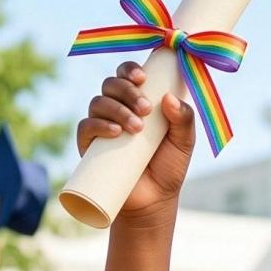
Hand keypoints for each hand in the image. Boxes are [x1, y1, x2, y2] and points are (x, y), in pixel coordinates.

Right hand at [77, 62, 196, 218]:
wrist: (153, 200)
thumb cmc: (169, 167)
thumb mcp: (184, 142)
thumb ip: (185, 119)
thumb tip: (169, 99)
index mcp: (138, 100)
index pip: (128, 74)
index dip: (130, 69)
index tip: (142, 78)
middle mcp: (117, 108)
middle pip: (111, 84)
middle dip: (127, 91)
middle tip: (145, 109)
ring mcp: (101, 125)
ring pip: (98, 102)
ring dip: (117, 109)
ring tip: (136, 128)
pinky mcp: (90, 145)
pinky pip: (86, 126)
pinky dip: (98, 125)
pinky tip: (115, 132)